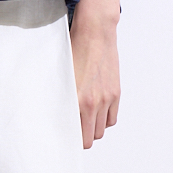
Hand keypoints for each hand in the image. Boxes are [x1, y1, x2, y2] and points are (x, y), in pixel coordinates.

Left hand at [70, 12, 119, 149]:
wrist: (95, 33)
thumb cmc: (74, 50)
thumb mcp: (61, 75)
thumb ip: (61, 97)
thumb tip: (56, 114)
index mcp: (76, 99)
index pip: (76, 134)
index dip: (70, 139)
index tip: (65, 139)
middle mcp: (93, 102)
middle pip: (90, 137)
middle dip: (82, 137)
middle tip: (74, 132)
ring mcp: (107, 98)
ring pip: (102, 130)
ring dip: (93, 129)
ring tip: (84, 121)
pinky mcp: (116, 93)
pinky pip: (112, 118)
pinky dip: (105, 120)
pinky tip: (96, 113)